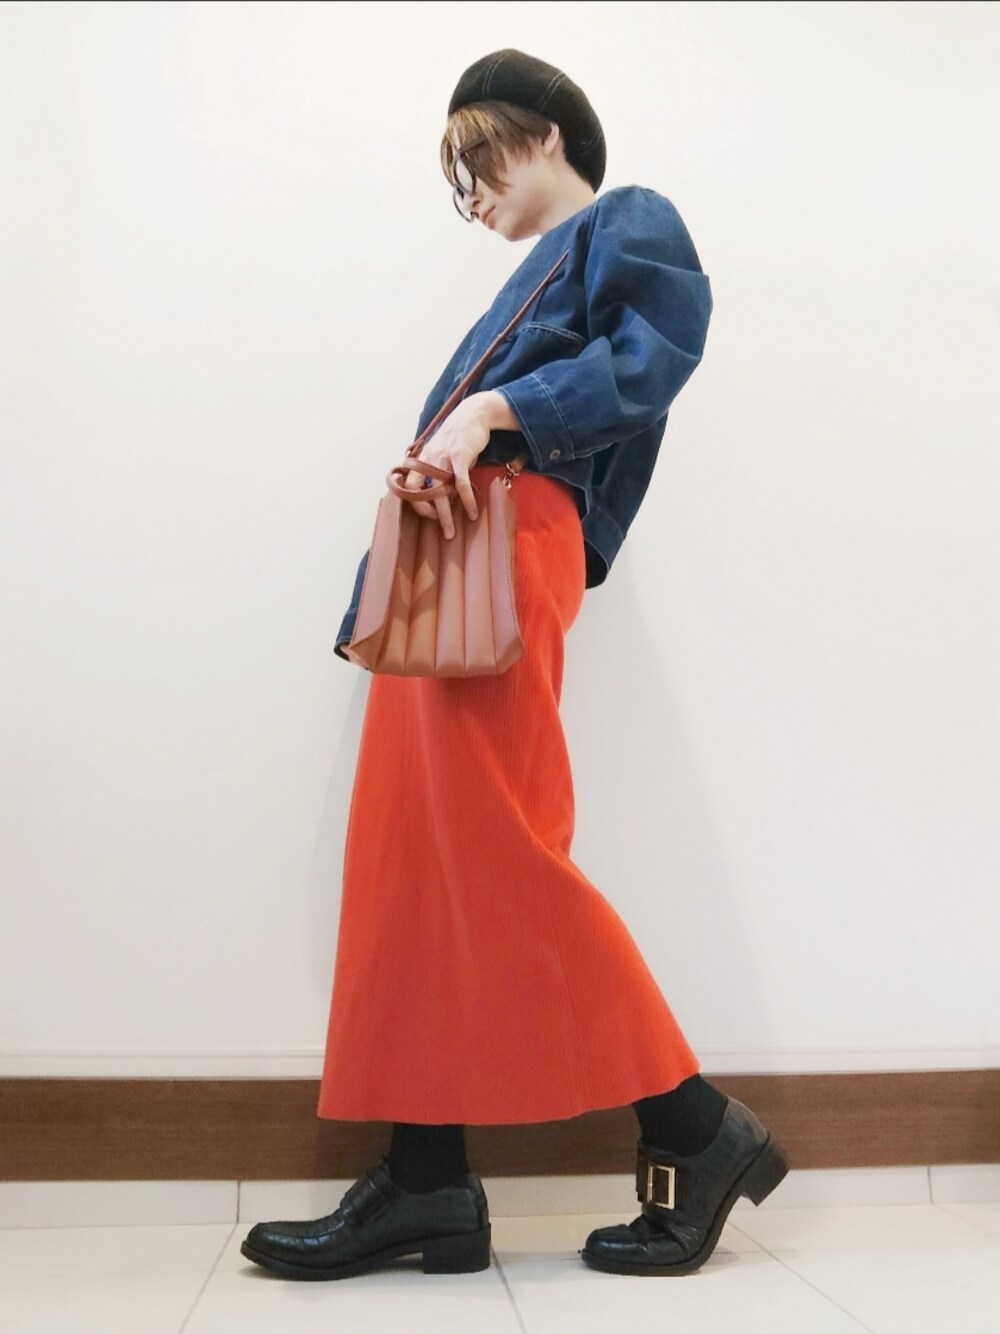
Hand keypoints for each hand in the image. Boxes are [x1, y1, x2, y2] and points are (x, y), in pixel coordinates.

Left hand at [401, 392, 512, 538]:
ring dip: (446, 516)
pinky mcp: (460, 456)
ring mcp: (443, 458)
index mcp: (421, 461)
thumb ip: (439, 472)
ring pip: (440, 493)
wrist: (473, 414)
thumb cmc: (458, 437)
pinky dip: (466, 500)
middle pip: (422, 494)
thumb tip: (444, 495)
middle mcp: (428, 460)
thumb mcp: (441, 453)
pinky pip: (461, 484)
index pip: (409, 488)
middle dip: (430, 516)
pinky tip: (472, 512)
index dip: (417, 505)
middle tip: (442, 532)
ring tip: (452, 532)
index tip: (430, 516)